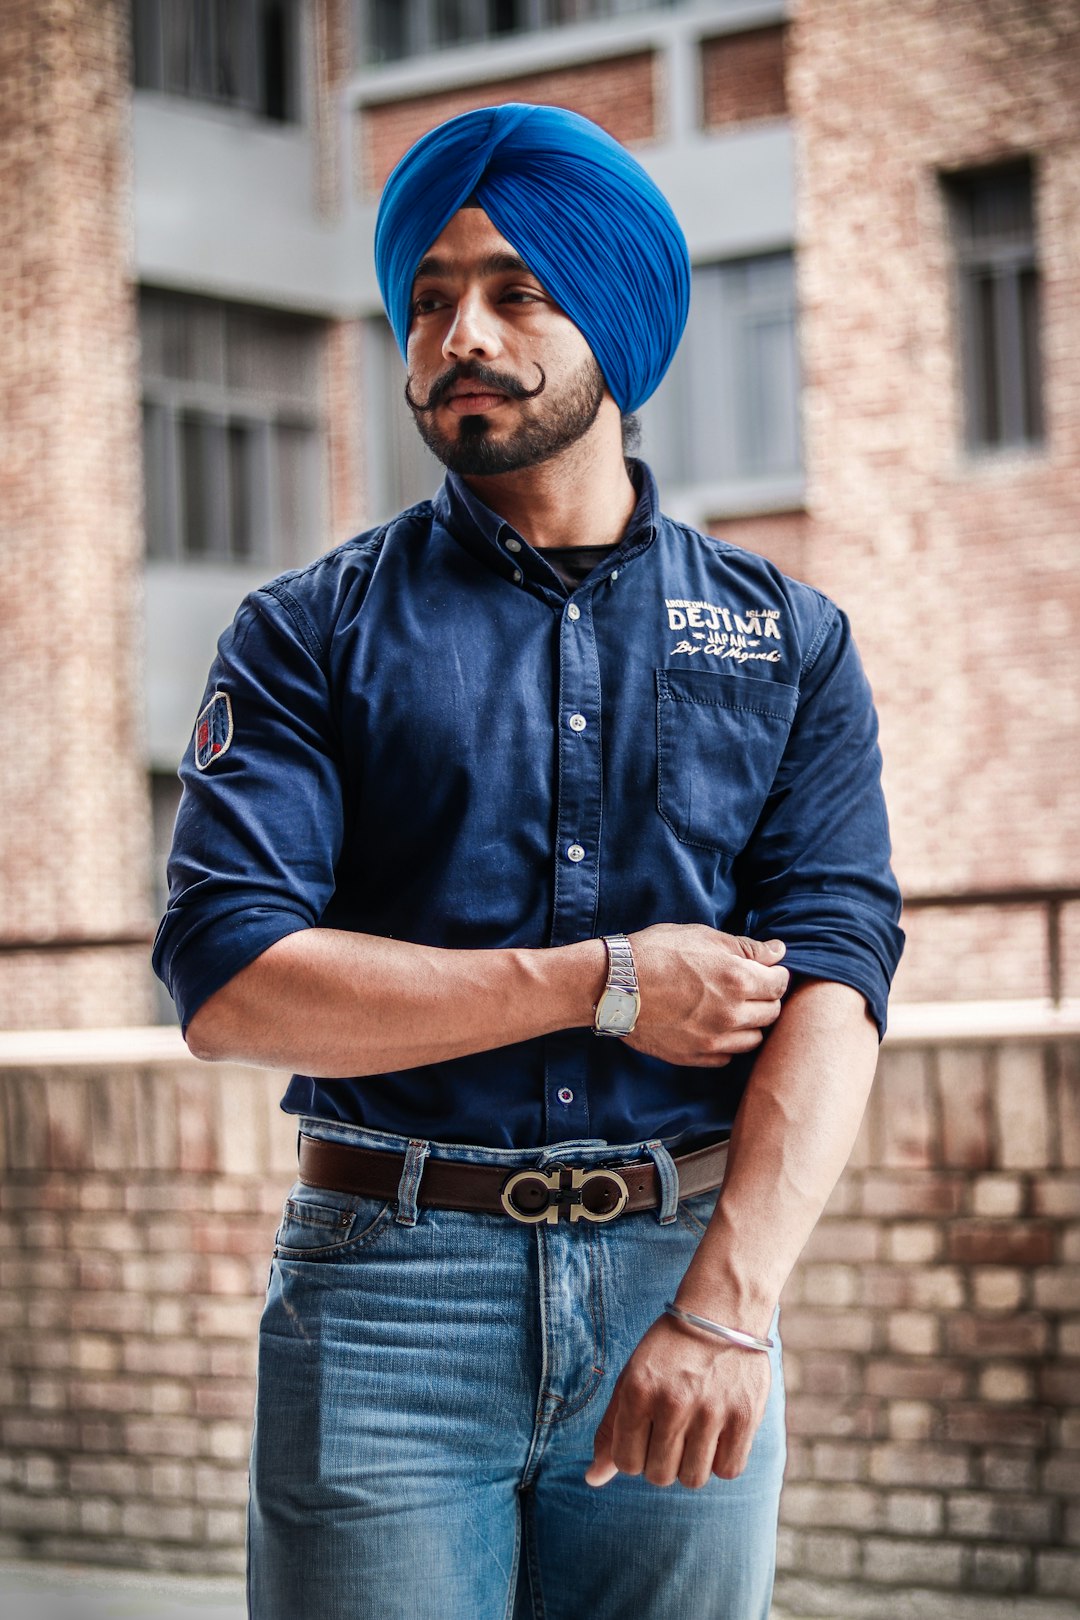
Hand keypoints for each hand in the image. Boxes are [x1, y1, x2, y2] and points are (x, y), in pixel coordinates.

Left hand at [585, 1314, 771, 1489]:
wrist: (721, 1311)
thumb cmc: (670, 1350)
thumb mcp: (632, 1377)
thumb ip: (611, 1428)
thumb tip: (592, 1479)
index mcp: (638, 1391)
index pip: (626, 1462)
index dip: (635, 1454)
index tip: (646, 1434)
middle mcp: (672, 1403)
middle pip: (659, 1475)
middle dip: (662, 1460)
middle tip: (673, 1430)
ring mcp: (710, 1411)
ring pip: (693, 1478)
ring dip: (692, 1463)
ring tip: (696, 1432)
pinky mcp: (744, 1416)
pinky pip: (728, 1470)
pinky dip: (722, 1460)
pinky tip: (718, 1434)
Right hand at [625, 924, 788, 1066]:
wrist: (613, 985)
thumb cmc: (655, 953)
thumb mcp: (702, 937)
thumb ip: (745, 947)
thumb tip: (778, 952)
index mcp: (737, 979)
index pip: (780, 984)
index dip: (775, 975)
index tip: (765, 971)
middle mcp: (731, 1014)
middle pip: (772, 1013)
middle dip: (765, 999)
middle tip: (748, 988)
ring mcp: (713, 1040)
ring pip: (754, 1039)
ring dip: (749, 1024)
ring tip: (730, 1008)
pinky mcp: (695, 1057)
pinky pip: (727, 1056)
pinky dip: (726, 1043)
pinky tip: (712, 1027)